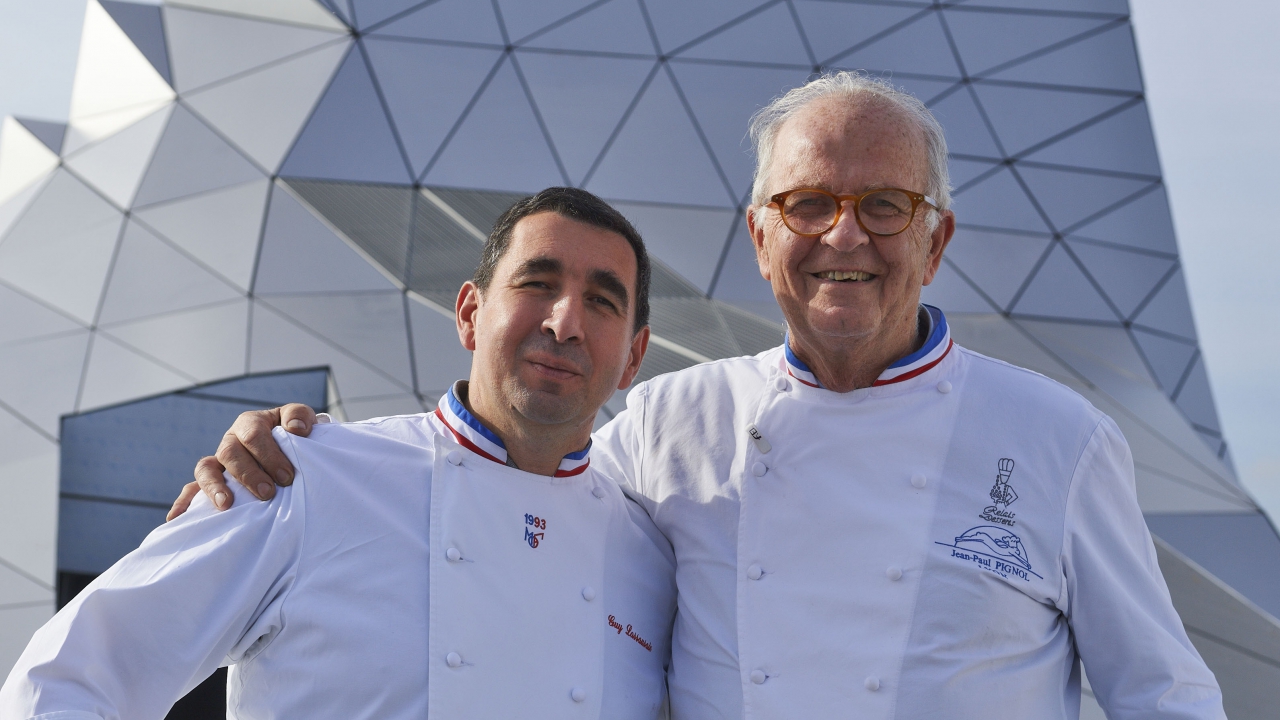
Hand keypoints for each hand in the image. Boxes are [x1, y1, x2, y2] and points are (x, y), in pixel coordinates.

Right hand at [166, 404, 319, 519]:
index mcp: (250, 423)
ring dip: (214, 487)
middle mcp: (231, 440)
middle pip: (229, 453)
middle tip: (268, 493)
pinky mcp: (212, 481)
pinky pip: (191, 490)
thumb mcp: (301, 421)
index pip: (253, 435)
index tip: (287, 477)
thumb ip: (300, 416)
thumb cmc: (296, 437)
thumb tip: (296, 430)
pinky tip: (176, 518)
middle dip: (248, 474)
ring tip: (226, 505)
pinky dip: (183, 503)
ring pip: (205, 469)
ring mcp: (219, 462)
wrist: (293, 449)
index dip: (269, 455)